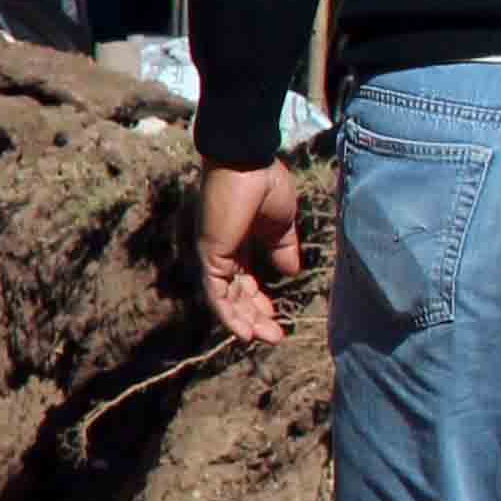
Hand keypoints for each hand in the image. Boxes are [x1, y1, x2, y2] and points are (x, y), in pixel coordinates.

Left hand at [199, 161, 305, 347]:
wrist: (248, 161)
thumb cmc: (264, 183)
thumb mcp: (281, 224)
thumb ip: (282, 248)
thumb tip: (290, 272)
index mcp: (239, 243)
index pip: (245, 281)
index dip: (259, 302)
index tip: (277, 319)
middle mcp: (222, 251)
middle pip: (235, 293)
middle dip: (254, 317)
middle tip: (275, 336)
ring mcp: (214, 253)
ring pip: (224, 298)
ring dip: (243, 321)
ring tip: (264, 339)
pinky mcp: (210, 254)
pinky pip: (215, 291)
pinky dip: (228, 313)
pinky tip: (244, 332)